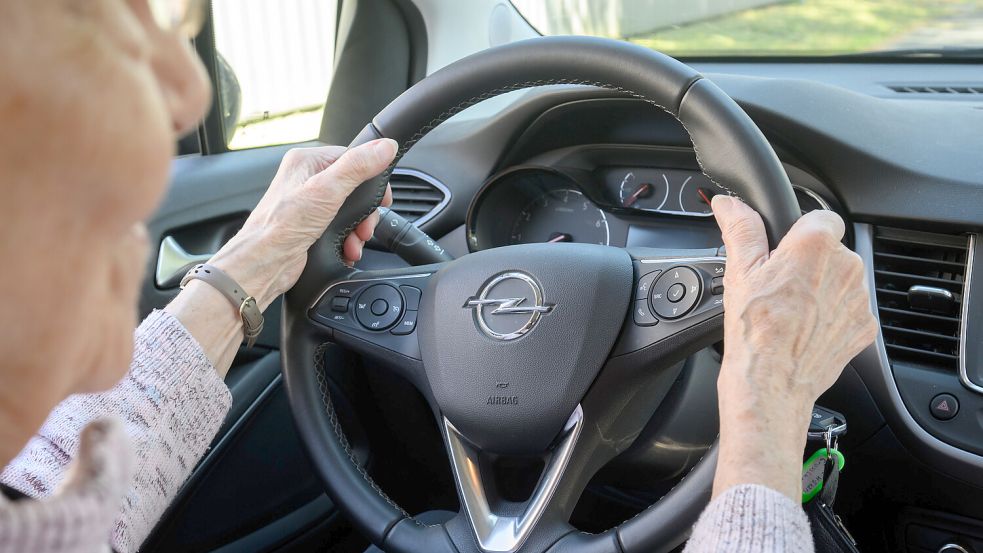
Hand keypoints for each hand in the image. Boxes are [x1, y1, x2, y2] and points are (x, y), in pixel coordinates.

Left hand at [208, 139, 397, 309]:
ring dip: (358, 229)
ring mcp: (309, 204)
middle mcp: (306, 180)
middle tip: (366, 224)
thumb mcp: (326, 191)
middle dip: (365, 211)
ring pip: (349, 210)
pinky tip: (347, 248)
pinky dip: (348, 239)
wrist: (264, 264)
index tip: (381, 197)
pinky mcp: (312, 226)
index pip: (351, 158)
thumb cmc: (281, 228)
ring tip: (356, 240)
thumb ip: (357, 167)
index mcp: (306, 161)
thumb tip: (384, 147)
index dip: (371, 178)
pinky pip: (341, 227)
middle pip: (354, 187)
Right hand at [710, 194, 877, 500]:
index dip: (799, 231)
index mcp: (816, 245)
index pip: (821, 217)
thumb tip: (730, 203)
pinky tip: (804, 329)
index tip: (783, 251)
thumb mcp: (739, 271)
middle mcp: (847, 267)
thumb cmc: (754, 330)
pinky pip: (848, 309)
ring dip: (821, 289)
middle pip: (830, 250)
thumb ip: (740, 228)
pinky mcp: (864, 327)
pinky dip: (830, 316)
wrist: (771, 384)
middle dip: (808, 263)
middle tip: (778, 286)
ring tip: (790, 311)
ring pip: (840, 280)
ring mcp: (858, 299)